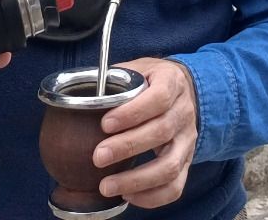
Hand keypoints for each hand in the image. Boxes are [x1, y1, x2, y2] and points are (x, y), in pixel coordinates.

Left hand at [94, 58, 197, 208]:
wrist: (184, 89)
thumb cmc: (150, 81)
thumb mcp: (137, 69)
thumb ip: (114, 80)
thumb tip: (80, 97)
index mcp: (172, 83)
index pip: (159, 97)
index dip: (133, 112)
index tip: (105, 124)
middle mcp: (184, 112)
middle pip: (162, 131)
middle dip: (127, 147)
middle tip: (98, 157)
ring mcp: (188, 139)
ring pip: (170, 165)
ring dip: (137, 179)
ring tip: (106, 186)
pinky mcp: (187, 161)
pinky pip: (175, 186)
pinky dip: (152, 197)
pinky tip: (127, 196)